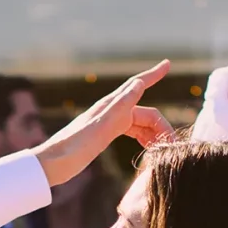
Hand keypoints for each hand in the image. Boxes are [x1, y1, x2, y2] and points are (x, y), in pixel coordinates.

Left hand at [34, 65, 171, 188]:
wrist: (53, 164)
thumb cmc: (75, 147)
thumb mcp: (101, 127)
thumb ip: (120, 106)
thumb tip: (139, 82)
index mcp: (111, 107)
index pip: (138, 85)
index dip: (154, 75)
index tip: (168, 64)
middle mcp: (111, 111)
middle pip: (145, 113)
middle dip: (162, 127)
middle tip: (173, 147)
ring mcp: (108, 123)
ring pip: (139, 123)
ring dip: (154, 134)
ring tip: (164, 151)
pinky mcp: (104, 135)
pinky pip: (130, 132)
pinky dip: (143, 138)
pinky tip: (147, 150)